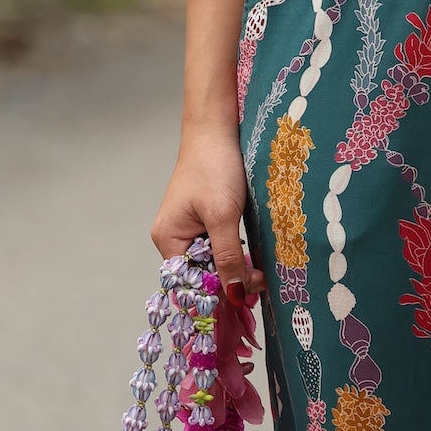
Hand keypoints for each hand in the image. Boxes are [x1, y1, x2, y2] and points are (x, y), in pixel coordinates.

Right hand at [150, 121, 266, 306]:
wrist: (217, 130)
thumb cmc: (215, 168)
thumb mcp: (223, 215)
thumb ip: (228, 257)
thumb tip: (235, 296)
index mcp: (168, 240)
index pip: (190, 283)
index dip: (217, 295)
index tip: (248, 300)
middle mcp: (173, 239)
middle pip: (200, 276)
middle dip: (229, 284)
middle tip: (261, 287)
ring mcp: (188, 230)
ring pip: (212, 263)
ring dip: (235, 270)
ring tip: (261, 277)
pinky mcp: (204, 221)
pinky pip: (217, 248)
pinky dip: (234, 256)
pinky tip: (253, 260)